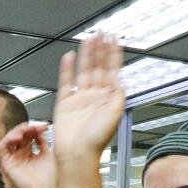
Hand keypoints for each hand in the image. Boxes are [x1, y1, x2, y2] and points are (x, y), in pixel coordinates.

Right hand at [0, 122, 56, 187]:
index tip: (43, 126)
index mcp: (29, 153)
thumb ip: (42, 141)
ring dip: (16, 132)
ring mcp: (13, 158)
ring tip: (25, 130)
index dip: (34, 129)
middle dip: (26, 129)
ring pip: (9, 139)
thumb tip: (40, 129)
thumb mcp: (47, 154)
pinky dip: (8, 139)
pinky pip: (2, 147)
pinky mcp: (6, 163)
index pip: (27, 136)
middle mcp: (20, 155)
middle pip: (18, 136)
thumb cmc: (47, 178)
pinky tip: (17, 137)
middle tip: (34, 127)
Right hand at [52, 34, 124, 161]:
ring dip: (87, 55)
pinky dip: (67, 69)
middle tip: (101, 33)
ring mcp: (80, 99)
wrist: (77, 155)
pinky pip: (66, 82)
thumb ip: (119, 96)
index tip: (115, 39)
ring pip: (84, 71)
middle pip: (98, 67)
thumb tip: (122, 80)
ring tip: (89, 39)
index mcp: (108, 99)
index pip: (112, 70)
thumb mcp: (115, 115)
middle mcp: (95, 97)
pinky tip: (69, 57)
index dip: (114, 54)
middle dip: (100, 49)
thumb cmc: (96, 141)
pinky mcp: (65, 103)